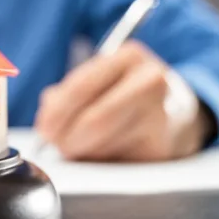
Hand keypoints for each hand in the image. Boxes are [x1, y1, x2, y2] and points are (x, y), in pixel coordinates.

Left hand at [33, 41, 213, 161]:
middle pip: (95, 121)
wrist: (175, 113)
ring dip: (82, 152)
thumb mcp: (99, 78)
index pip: (82, 86)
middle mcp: (151, 82)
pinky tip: (100, 153)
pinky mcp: (161, 149)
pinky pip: (116, 162)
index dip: (57, 113)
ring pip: (104, 146)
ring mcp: (161, 116)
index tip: (44, 129)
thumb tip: (47, 121)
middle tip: (56, 146)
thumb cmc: (124, 93)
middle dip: (67, 138)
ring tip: (78, 147)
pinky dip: (99, 162)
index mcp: (130, 56)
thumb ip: (66, 94)